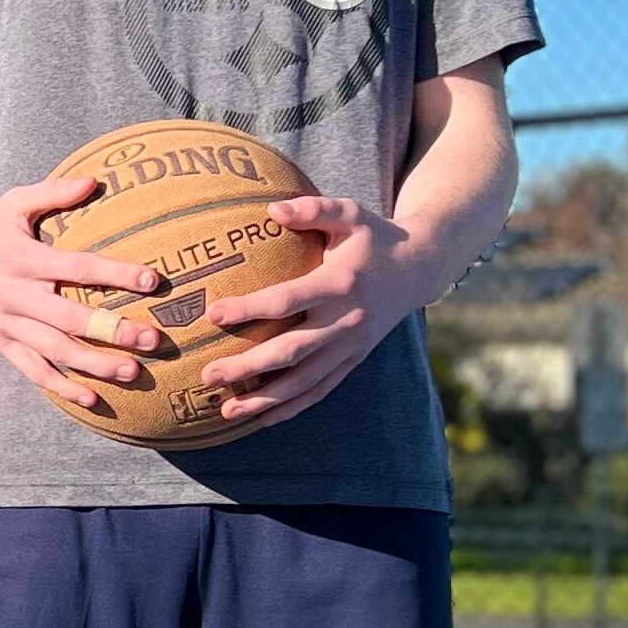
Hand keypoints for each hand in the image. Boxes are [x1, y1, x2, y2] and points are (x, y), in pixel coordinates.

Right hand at [0, 177, 172, 413]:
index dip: (114, 275)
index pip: (76, 268)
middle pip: (70, 319)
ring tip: (133, 372)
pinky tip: (93, 399)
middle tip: (153, 339)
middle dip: (113, 331)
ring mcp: (8, 324)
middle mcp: (16, 296)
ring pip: (55, 352)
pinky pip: (33, 371)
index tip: (151, 280)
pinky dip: (62, 387)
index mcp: (24, 260)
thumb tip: (95, 181)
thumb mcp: (13, 203)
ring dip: (94, 365)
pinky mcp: (2, 343)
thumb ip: (53, 193)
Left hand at [204, 194, 413, 425]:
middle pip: (291, 350)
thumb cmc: (374, 237)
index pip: (288, 300)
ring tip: (226, 410)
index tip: (213, 314)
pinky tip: (261, 419)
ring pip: (304, 380)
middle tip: (207, 374)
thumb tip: (271, 210)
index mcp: (340, 283)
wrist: (419, 269)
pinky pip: (321, 390)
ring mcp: (350, 346)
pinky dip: (293, 407)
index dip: (251, 308)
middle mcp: (346, 320)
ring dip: (265, 399)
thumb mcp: (350, 214)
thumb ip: (314, 209)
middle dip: (248, 366)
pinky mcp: (353, 360)